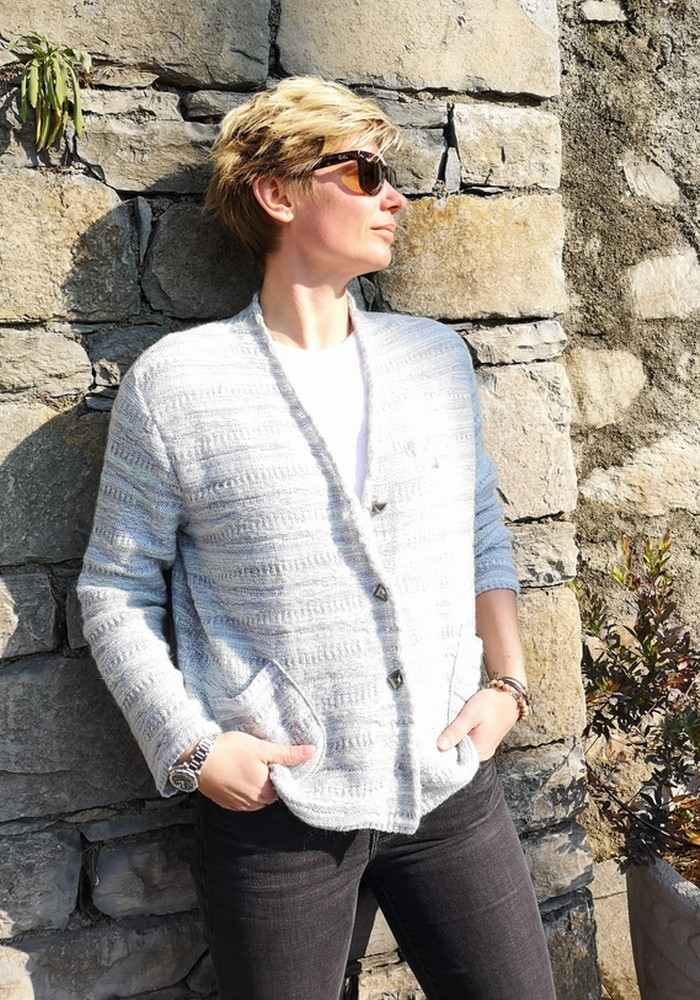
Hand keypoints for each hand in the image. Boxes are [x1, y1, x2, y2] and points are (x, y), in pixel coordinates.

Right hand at [197, 731, 314, 810]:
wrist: (197, 759)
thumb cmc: (230, 751)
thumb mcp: (262, 748)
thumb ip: (287, 754)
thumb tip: (311, 752)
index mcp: (267, 790)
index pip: (284, 786)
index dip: (281, 772)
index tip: (275, 760)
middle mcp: (254, 802)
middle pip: (271, 793)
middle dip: (269, 779)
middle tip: (261, 760)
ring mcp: (238, 805)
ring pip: (256, 797)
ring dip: (256, 785)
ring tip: (248, 766)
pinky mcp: (226, 803)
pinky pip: (242, 799)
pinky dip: (243, 789)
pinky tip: (237, 774)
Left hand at [436, 688, 518, 760]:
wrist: (508, 697)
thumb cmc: (490, 704)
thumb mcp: (470, 715)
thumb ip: (456, 731)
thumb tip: (439, 747)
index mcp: (478, 752)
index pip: (452, 759)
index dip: (439, 750)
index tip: (430, 739)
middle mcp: (481, 755)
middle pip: (456, 754)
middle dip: (445, 744)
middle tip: (435, 730)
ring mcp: (483, 749)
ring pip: (461, 748)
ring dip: (453, 739)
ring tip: (445, 727)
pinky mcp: (483, 742)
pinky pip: (468, 743)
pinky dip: (460, 736)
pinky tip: (456, 728)